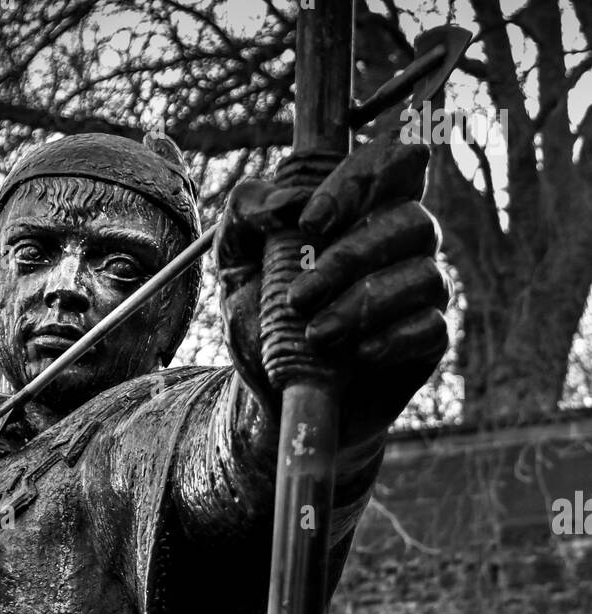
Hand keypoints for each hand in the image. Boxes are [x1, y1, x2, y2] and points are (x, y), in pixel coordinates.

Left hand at [215, 132, 450, 452]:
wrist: (273, 401)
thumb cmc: (262, 325)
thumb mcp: (235, 267)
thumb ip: (244, 216)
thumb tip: (283, 203)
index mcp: (362, 209)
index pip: (395, 160)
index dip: (361, 180)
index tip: (310, 225)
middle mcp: (401, 243)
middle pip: (410, 220)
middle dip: (349, 259)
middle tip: (298, 299)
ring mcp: (420, 291)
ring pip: (424, 274)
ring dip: (363, 304)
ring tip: (316, 336)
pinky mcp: (429, 341)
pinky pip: (431, 327)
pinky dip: (393, 339)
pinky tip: (358, 356)